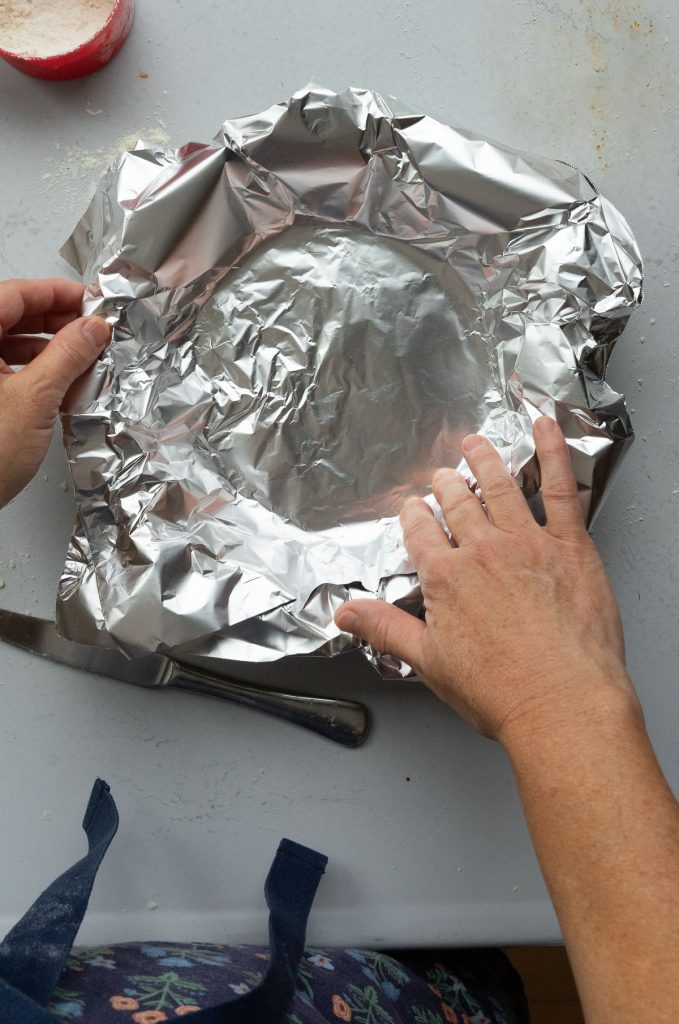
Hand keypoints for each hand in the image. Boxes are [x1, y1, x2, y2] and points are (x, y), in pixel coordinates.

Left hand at [0, 278, 110, 509]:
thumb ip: (67, 355)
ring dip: (48, 348)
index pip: (14, 294)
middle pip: (11, 315)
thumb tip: (93, 327)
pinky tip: (61, 385)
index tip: (92, 302)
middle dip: (56, 321)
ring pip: (8, 344)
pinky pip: (4, 370)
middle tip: (93, 331)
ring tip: (84, 360)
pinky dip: (34, 372)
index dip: (56, 293)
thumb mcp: (35, 399)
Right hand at [335, 417, 637, 743]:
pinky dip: (552, 452)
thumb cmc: (502, 691)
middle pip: (457, 503)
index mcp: (446, 577)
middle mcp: (482, 550)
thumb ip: (385, 630)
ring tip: (475, 444)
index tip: (414, 510)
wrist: (561, 704)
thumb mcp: (430, 663)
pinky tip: (546, 428)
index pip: (420, 531)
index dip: (414, 517)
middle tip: (443, 477)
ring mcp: (528, 542)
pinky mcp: (570, 545)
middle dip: (445, 486)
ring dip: (484, 460)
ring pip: (499, 486)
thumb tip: (345, 615)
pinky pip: (560, 488)